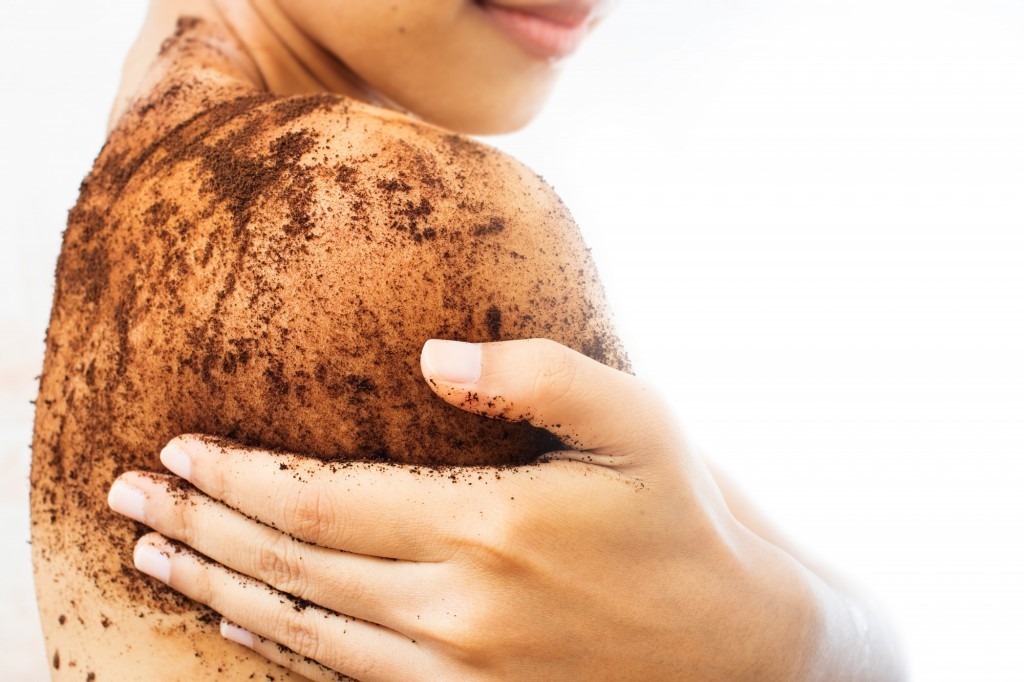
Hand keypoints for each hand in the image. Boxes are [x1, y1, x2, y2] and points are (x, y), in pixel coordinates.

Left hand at [108, 338, 821, 680]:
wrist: (739, 649)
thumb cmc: (684, 519)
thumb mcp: (636, 421)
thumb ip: (536, 372)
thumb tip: (431, 354)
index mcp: (488, 527)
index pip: (321, 501)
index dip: (237, 474)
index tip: (175, 447)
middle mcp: (456, 609)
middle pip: (291, 566)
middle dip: (197, 526)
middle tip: (125, 497)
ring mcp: (457, 671)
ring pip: (301, 630)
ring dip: (219, 587)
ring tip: (156, 557)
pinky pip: (345, 680)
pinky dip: (275, 648)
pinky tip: (239, 622)